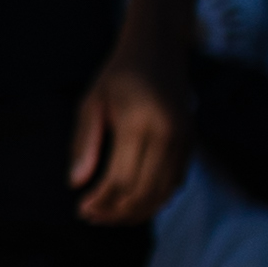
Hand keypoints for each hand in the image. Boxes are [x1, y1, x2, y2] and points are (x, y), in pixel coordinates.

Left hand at [69, 52, 190, 226]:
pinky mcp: (191, 142)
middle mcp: (167, 134)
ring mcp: (184, 139)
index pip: (120, 179)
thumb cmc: (117, 75)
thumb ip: (83, 143)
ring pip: (162, 193)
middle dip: (115, 212)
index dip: (101, 201)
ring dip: (135, 212)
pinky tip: (132, 203)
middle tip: (91, 217)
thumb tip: (76, 184)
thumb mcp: (91, 102)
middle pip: (143, 192)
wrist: (158, 49)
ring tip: (109, 216)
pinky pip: (175, 182)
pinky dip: (155, 199)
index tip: (81, 209)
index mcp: (139, 122)